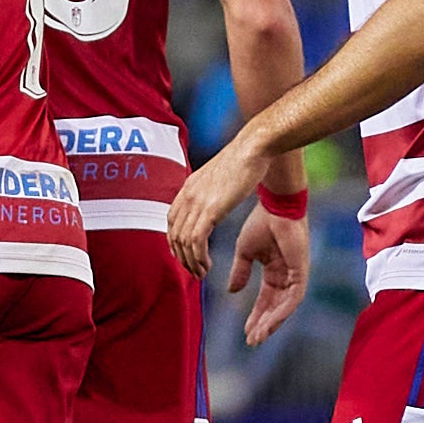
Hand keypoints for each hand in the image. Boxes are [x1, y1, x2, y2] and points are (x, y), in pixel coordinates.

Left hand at [167, 138, 263, 277]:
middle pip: (174, 235)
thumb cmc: (243, 161)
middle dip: (182, 258)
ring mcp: (196, 202)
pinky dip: (199, 257)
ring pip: (183, 241)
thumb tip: (212, 202)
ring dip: (191, 262)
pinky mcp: (210, 209)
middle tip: (194, 272)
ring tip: (202, 273)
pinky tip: (208, 265)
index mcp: (188, 188)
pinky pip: (196, 240)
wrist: (252, 149)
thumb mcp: (219, 178)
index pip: (171, 222)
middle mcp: (187, 195)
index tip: (186, 257)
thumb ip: (210, 192)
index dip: (176, 243)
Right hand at [226, 201, 310, 346]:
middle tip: (252, 341)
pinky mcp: (301, 273)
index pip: (266, 300)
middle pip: (275, 308)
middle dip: (263, 325)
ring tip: (256, 337)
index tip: (245, 331)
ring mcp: (295, 275)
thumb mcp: (245, 253)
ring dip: (270, 324)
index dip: (255, 316)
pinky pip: (292, 300)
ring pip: (284, 308)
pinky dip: (280, 313)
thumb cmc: (261, 224)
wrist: (274, 207)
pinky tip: (267, 323)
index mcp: (274, 271)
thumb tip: (232, 292)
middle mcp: (286, 276)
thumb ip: (240, 272)